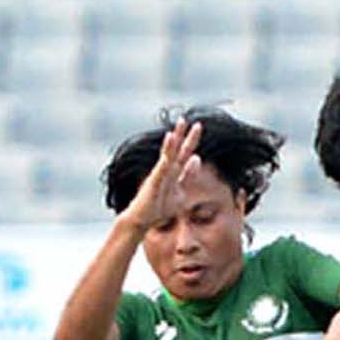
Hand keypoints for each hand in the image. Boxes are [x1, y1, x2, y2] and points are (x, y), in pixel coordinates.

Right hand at [116, 117, 201, 233]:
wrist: (142, 220)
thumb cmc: (160, 207)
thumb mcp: (180, 192)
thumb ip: (188, 176)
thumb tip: (197, 158)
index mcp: (173, 172)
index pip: (184, 153)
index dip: (191, 140)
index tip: (198, 126)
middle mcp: (166, 170)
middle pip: (176, 150)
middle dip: (183, 136)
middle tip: (188, 120)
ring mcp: (159, 175)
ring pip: (167, 157)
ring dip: (171, 144)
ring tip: (177, 130)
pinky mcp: (153, 183)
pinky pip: (160, 171)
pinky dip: (164, 162)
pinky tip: (168, 152)